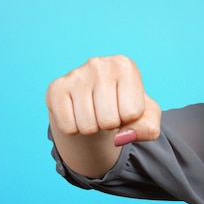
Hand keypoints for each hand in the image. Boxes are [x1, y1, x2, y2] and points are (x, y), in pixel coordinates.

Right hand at [46, 55, 160, 146]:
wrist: (95, 100)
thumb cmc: (125, 105)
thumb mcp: (147, 116)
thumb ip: (148, 129)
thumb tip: (121, 138)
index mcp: (125, 66)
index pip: (132, 113)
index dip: (130, 118)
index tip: (124, 106)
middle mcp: (99, 65)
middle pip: (108, 120)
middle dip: (110, 124)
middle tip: (107, 111)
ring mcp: (75, 75)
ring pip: (87, 126)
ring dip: (93, 127)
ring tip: (94, 112)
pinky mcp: (55, 89)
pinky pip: (68, 127)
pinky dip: (75, 129)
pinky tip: (78, 113)